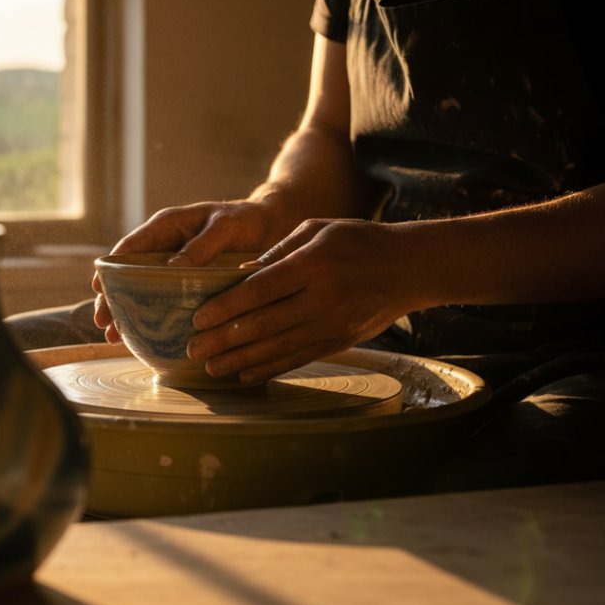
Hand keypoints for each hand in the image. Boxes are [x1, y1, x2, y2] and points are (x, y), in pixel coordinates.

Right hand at [92, 200, 283, 342]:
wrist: (272, 226)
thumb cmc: (247, 220)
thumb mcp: (226, 228)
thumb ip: (201, 246)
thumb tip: (173, 268)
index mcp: (165, 227)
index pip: (128, 249)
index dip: (110, 270)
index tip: (99, 290)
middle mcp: (164, 248)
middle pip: (126, 275)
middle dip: (111, 299)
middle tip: (104, 325)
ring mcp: (173, 267)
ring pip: (140, 292)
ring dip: (127, 313)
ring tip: (115, 338)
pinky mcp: (185, 284)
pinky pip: (161, 301)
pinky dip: (150, 319)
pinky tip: (144, 340)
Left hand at [184, 219, 426, 382]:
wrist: (411, 268)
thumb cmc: (359, 241)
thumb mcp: (319, 229)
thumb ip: (278, 251)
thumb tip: (241, 275)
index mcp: (314, 265)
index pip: (261, 290)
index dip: (226, 306)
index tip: (197, 319)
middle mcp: (323, 299)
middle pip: (264, 324)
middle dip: (224, 340)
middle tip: (193, 350)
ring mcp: (333, 324)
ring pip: (278, 347)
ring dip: (240, 360)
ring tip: (210, 368)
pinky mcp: (340, 341)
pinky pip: (298, 358)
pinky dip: (269, 368)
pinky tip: (244, 375)